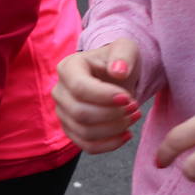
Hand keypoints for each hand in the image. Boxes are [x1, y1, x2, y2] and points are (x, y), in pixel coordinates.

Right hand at [54, 38, 142, 152]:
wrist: (116, 74)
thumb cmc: (119, 60)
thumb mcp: (126, 49)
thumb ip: (123, 55)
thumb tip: (118, 71)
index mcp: (68, 67)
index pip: (80, 88)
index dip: (104, 97)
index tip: (127, 98)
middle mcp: (60, 91)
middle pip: (80, 113)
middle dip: (112, 115)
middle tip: (135, 108)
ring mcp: (63, 113)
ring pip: (84, 132)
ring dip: (114, 129)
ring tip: (134, 117)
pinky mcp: (71, 130)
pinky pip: (87, 146)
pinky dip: (109, 144)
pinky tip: (126, 134)